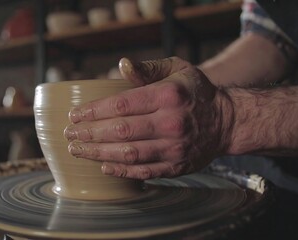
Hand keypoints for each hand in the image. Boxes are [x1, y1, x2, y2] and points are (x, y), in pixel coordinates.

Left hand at [64, 57, 233, 179]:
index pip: (121, 104)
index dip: (93, 112)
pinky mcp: (177, 166)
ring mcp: (174, 148)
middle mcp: (171, 122)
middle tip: (69, 135)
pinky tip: (103, 166)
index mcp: (168, 95)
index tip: (74, 115)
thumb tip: (122, 65)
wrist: (228, 122)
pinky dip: (121, 171)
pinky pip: (144, 171)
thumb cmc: (196, 92)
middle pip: (120, 131)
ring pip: (128, 154)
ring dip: (98, 154)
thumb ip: (148, 69)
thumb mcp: (178, 69)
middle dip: (89, 134)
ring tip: (78, 151)